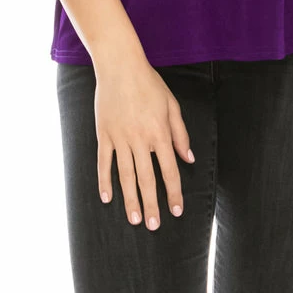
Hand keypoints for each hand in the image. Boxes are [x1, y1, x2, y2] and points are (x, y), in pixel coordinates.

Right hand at [93, 53, 194, 229]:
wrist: (120, 66)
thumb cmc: (149, 84)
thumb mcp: (172, 105)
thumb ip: (180, 133)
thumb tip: (188, 158)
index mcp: (159, 133)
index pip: (169, 170)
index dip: (173, 192)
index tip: (176, 211)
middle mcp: (140, 139)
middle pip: (147, 178)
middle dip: (152, 204)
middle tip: (153, 226)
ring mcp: (120, 138)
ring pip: (125, 175)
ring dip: (130, 200)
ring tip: (135, 219)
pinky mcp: (104, 134)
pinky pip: (104, 162)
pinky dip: (104, 181)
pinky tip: (107, 198)